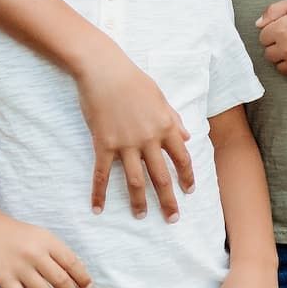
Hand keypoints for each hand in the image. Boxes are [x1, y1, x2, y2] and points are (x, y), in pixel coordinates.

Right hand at [0, 210, 91, 287]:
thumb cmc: (19, 235)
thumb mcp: (42, 236)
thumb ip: (58, 252)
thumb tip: (79, 273)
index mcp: (47, 241)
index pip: (71, 263)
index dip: (83, 278)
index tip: (88, 287)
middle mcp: (34, 255)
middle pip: (61, 280)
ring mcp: (19, 268)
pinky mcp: (5, 280)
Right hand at [76, 38, 193, 220]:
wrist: (104, 70)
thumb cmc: (133, 79)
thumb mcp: (160, 97)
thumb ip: (173, 119)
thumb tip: (186, 137)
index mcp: (165, 126)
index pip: (181, 158)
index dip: (187, 176)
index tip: (189, 191)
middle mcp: (148, 139)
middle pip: (162, 176)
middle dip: (168, 200)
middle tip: (173, 218)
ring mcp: (125, 144)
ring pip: (135, 180)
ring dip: (139, 201)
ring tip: (141, 216)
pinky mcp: (104, 144)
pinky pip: (102, 174)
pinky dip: (99, 192)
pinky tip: (97, 208)